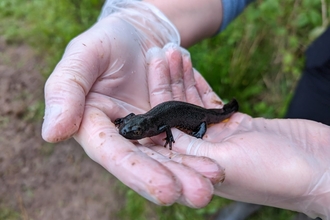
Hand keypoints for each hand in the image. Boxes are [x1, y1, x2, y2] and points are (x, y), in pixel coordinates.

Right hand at [42, 1, 224, 206]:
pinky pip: (186, 139)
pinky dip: (201, 149)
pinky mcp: (170, 124)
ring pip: (170, 157)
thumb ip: (65, 93)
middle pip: (148, 165)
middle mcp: (124, 138)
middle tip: (201, 194)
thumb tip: (53, 134)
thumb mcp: (81, 59)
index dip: (139, 174)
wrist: (139, 33)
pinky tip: (218, 160)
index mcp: (97, 128)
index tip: (166, 191)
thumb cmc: (105, 43)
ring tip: (215, 178)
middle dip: (175, 180)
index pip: (116, 156)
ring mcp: (150, 133)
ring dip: (193, 171)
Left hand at [147, 46, 329, 218]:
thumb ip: (193, 149)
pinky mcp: (236, 125)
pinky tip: (191, 69)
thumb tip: (163, 133)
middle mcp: (203, 150)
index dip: (157, 99)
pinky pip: (212, 102)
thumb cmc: (276, 174)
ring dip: (184, 79)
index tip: (151, 71)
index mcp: (196, 164)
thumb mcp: (227, 162)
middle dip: (168, 81)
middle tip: (162, 52)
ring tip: (176, 53)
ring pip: (193, 104)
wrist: (319, 168)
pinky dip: (202, 86)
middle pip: (177, 111)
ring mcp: (219, 136)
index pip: (166, 129)